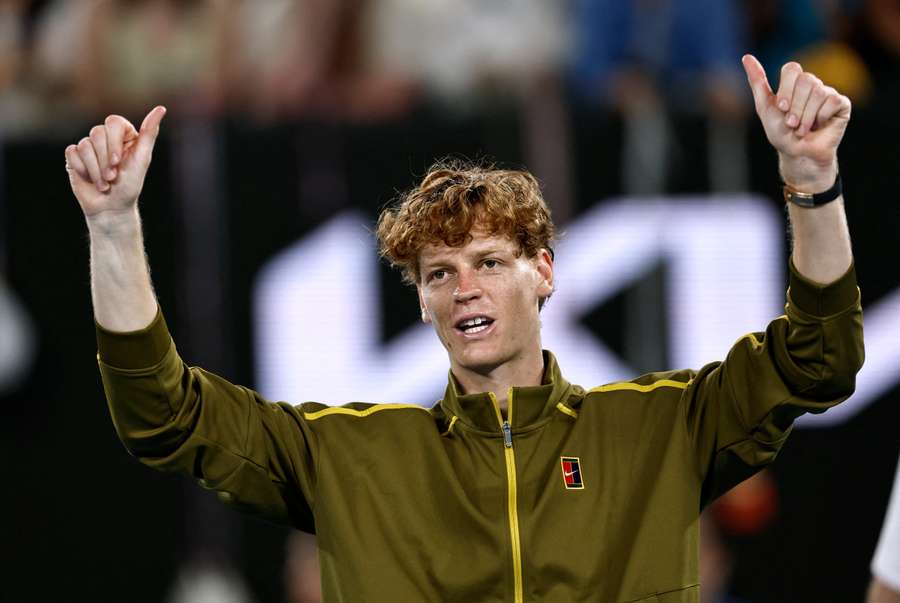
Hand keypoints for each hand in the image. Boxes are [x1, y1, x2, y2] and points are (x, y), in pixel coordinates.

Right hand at [64, 106, 165, 218]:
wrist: (111, 207)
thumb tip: (161, 108)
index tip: (119, 162)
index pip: (113, 122)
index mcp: (123, 135)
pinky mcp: (74, 156)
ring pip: (84, 145)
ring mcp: (89, 146)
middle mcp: (106, 138)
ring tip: (105, 183)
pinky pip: (72, 152)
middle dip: (105, 160)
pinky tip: (91, 180)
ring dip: (95, 169)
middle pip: (97, 133)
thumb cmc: (130, 185)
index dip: (113, 142)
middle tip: (113, 177)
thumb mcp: (142, 159)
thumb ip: (150, 133)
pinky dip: (83, 170)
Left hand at [742, 55, 850, 190]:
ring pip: (819, 91)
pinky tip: (819, 126)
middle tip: (791, 124)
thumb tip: (746, 57)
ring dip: (806, 116)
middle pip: (806, 80)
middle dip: (795, 107)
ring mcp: (827, 92)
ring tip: (802, 128)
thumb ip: (758, 82)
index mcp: (794, 83)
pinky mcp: (841, 103)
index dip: (786, 89)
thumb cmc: (781, 133)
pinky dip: (821, 117)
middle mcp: (812, 84)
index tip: (781, 108)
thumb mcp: (765, 108)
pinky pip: (832, 100)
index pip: (792, 69)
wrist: (798, 154)